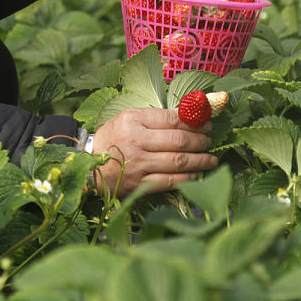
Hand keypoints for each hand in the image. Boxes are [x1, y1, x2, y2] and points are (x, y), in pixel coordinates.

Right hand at [90, 107, 217, 195]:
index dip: (194, 122)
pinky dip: (187, 178)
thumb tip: (189, 115)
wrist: (89, 163)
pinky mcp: (139, 185)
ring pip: (178, 162)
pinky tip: (196, 174)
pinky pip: (170, 181)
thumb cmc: (113, 137)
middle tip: (210, 141)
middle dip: (200, 141)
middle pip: (178, 141)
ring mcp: (138, 165)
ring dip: (200, 160)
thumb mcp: (130, 118)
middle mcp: (136, 142)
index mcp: (134, 120)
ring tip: (211, 159)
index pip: (172, 119)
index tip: (207, 123)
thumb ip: (156, 116)